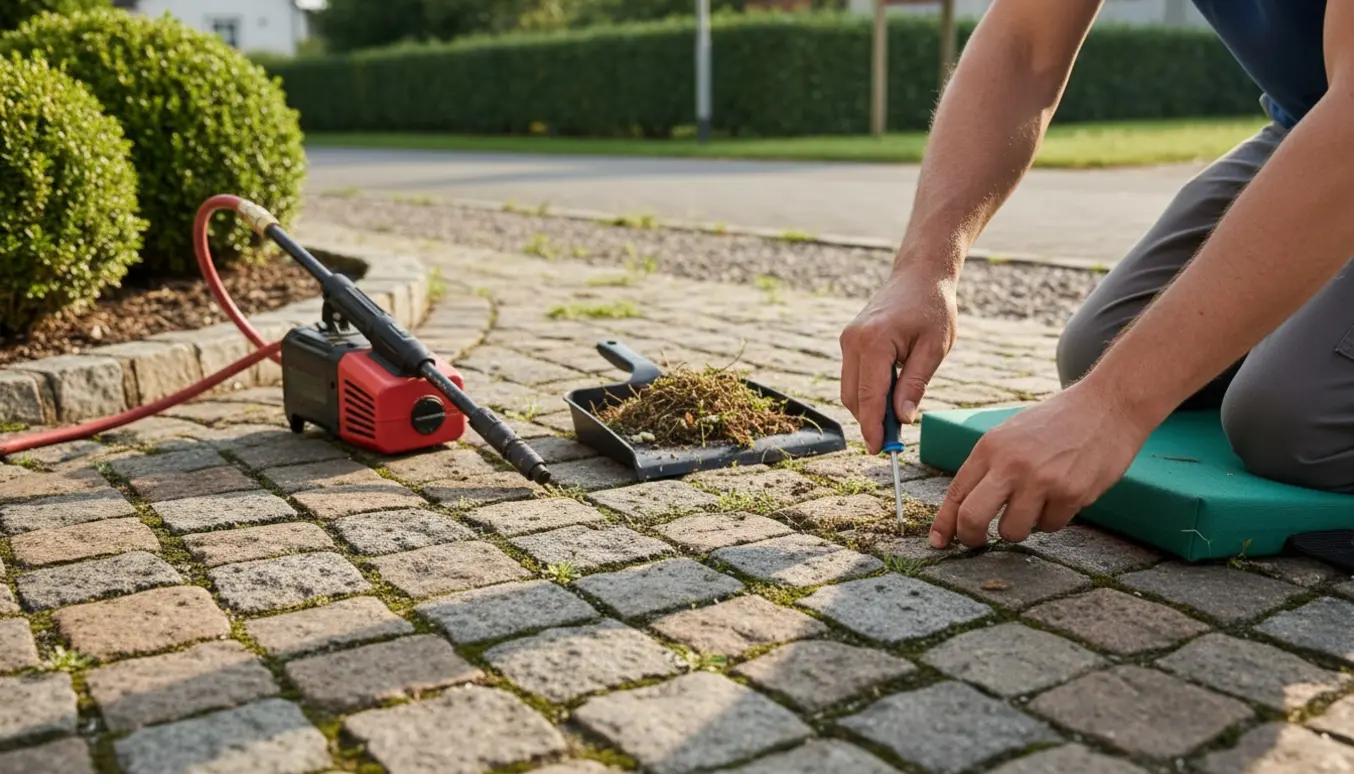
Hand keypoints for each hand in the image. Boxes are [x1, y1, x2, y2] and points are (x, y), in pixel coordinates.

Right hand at [839, 264, 957, 452]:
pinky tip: (889, 396)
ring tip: (895, 417)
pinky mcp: (850, 340)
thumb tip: (902, 419)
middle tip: (894, 440)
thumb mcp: (934, 349)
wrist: (919, 275)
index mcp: (874, 342)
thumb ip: (915, 384)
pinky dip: (867, 392)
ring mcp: (848, 340)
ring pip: (850, 389)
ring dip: (868, 407)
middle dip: (869, 421)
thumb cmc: (932, 308)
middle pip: (853, 397)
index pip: (869, 397)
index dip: (872, 428)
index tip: (879, 450)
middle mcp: (853, 341)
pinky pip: (853, 376)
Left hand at [930, 381, 1153, 547]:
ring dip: (1021, 527)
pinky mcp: (1071, 494)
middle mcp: (1011, 464)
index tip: (938, 542)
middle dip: (971, 538)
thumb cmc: (1056, 423)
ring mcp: (1041, 481)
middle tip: (977, 542)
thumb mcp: (1011, 434)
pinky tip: (1062, 495)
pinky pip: (1050, 526)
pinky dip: (1053, 519)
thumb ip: (988, 468)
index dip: (944, 523)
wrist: (1107, 406)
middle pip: (972, 518)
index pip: (956, 492)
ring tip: (1035, 504)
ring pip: (1013, 531)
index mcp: (991, 447)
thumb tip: (962, 509)